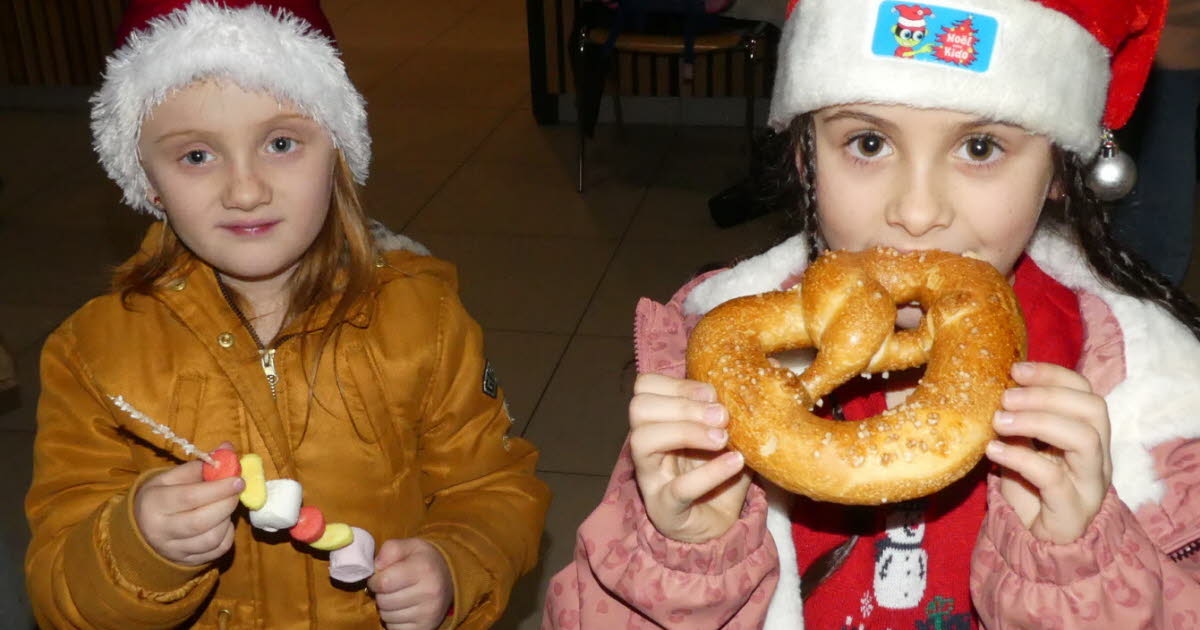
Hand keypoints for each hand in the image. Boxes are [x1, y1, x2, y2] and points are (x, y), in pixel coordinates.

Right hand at [133, 444, 242, 564]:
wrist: (142, 529)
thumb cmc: (162, 496)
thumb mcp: (171, 477)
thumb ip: (201, 464)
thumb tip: (229, 448)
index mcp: (153, 503)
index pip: (189, 497)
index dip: (218, 488)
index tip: (238, 480)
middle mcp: (160, 530)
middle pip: (201, 522)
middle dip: (227, 504)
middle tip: (237, 490)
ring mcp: (173, 550)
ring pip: (211, 539)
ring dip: (227, 519)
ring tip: (225, 506)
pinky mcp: (187, 562)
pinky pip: (216, 551)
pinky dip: (227, 535)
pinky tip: (222, 523)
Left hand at [368, 538, 452, 629]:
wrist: (451, 577)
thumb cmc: (424, 560)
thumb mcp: (410, 546)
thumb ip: (391, 550)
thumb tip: (376, 568)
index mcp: (423, 569)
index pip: (384, 582)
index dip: (375, 580)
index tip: (378, 577)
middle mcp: (429, 592)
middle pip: (384, 601)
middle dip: (380, 594)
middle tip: (389, 587)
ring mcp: (428, 612)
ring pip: (387, 616)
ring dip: (386, 607)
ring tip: (397, 596)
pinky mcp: (426, 626)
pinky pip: (394, 628)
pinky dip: (393, 620)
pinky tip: (403, 608)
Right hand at [629, 373, 751, 543]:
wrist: (717, 527)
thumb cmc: (718, 475)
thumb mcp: (730, 435)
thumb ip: (741, 407)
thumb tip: (773, 365)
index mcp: (660, 422)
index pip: (645, 387)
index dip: (676, 384)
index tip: (713, 392)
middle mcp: (647, 446)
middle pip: (639, 408)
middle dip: (682, 405)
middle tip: (722, 416)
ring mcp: (652, 478)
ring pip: (642, 440)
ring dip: (686, 431)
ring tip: (723, 438)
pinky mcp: (666, 508)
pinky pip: (678, 488)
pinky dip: (709, 473)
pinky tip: (735, 463)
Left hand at [986, 362, 1112, 542]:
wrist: (1039, 543)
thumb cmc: (1032, 489)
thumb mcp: (1024, 448)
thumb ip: (1019, 421)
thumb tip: (995, 386)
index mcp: (1088, 434)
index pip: (1085, 392)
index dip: (1053, 375)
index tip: (1015, 369)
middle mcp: (1098, 456)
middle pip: (1093, 410)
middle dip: (1047, 395)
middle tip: (1005, 396)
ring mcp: (1089, 484)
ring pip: (1084, 439)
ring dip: (1038, 421)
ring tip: (999, 421)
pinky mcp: (1072, 510)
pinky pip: (1053, 478)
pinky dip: (1021, 458)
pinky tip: (993, 451)